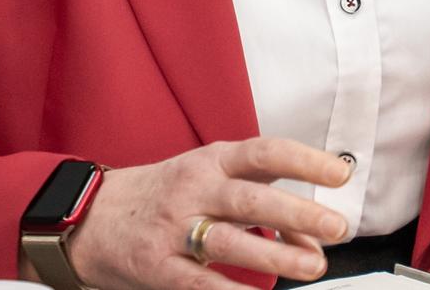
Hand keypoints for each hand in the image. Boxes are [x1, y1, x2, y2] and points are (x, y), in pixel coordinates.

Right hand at [66, 136, 352, 288]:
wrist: (88, 216)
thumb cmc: (161, 197)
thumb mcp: (206, 181)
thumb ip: (259, 202)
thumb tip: (310, 238)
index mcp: (210, 161)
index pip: (264, 153)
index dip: (305, 161)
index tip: (341, 173)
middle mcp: (193, 189)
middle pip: (252, 200)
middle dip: (299, 214)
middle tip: (336, 228)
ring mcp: (173, 228)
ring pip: (230, 242)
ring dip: (277, 256)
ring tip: (312, 266)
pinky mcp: (157, 265)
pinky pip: (199, 282)